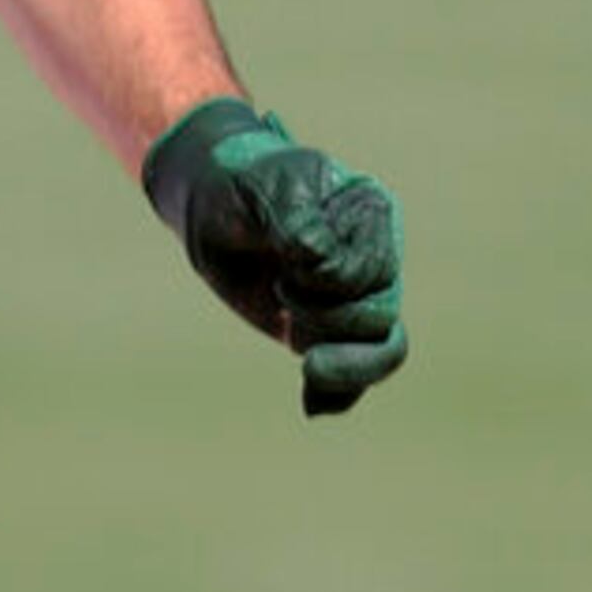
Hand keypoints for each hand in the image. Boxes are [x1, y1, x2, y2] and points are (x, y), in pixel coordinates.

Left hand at [142, 96, 406, 417]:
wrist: (211, 205)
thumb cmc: (241, 187)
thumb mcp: (263, 192)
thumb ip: (296, 226)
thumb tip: (318, 263)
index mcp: (368, 212)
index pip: (369, 270)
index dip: (326, 279)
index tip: (285, 261)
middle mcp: (372, 256)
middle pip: (379, 315)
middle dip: (326, 315)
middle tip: (280, 288)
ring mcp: (354, 295)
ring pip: (380, 350)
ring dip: (339, 362)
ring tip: (308, 366)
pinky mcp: (328, 327)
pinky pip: (355, 373)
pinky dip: (339, 393)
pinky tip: (312, 404)